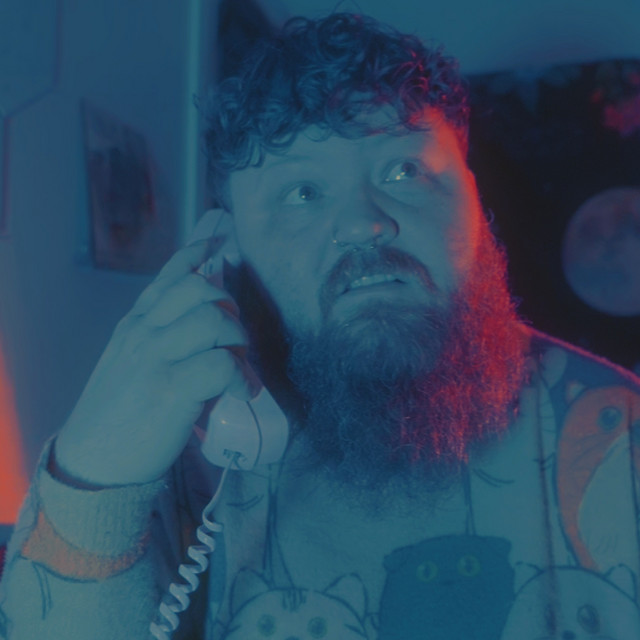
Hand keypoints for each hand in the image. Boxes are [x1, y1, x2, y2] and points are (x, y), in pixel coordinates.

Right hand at [54, 239, 254, 486]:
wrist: (94, 461)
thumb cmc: (120, 413)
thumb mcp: (129, 363)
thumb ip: (158, 338)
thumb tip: (205, 324)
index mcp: (134, 324)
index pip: (169, 277)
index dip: (197, 256)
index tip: (218, 245)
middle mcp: (143, 332)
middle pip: (199, 289)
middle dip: (229, 307)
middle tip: (236, 337)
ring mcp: (155, 357)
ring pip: (213, 319)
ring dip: (237, 340)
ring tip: (239, 366)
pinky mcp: (170, 388)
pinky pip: (220, 363)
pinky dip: (239, 376)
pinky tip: (239, 391)